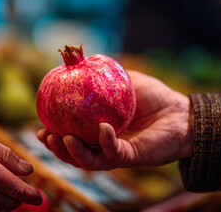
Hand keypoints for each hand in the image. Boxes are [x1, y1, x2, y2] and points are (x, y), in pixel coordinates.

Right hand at [37, 70, 191, 169]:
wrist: (180, 112)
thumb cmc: (152, 96)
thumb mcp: (123, 81)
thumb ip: (101, 75)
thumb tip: (79, 60)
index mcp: (97, 130)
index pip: (71, 135)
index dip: (54, 135)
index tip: (40, 126)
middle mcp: (103, 144)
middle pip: (74, 153)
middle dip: (56, 149)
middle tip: (45, 136)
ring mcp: (116, 153)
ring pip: (88, 160)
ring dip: (72, 152)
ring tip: (62, 139)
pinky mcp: (131, 157)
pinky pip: (113, 153)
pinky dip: (106, 142)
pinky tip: (103, 128)